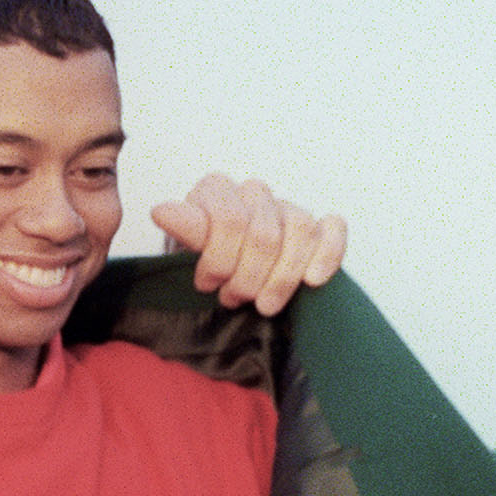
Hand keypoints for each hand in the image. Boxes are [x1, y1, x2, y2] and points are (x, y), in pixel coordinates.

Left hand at [150, 174, 345, 314]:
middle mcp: (255, 193)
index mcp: (217, 189)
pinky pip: (333, 231)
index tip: (208, 285)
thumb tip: (162, 212)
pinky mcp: (320, 227)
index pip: (229, 220)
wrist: (228, 276)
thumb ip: (186, 230)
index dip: (220, 260)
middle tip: (234, 299)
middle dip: (248, 278)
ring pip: (300, 232)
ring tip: (264, 306)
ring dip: (282, 278)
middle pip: (265, 234)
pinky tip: (313, 280)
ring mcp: (289, 208)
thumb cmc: (206, 260)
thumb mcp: (189, 248)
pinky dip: (327, 255)